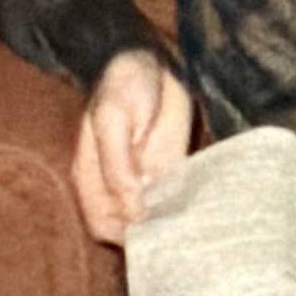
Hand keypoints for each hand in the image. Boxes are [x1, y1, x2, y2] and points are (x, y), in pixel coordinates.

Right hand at [71, 49, 192, 244]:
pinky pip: (178, 199)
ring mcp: (146, 179)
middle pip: (129, 229)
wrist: (153, 59)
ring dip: (171, 225)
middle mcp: (118, 185)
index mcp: (92, 176)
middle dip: (149, 236)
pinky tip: (203, 212)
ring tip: (191, 228)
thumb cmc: (123, 85)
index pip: (102, 223)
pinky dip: (188, 208)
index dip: (122, 234)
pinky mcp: (172, 169)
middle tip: (175, 235)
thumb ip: (117, 164)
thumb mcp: (114, 119)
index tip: (148, 232)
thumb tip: (131, 208)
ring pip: (156, 218)